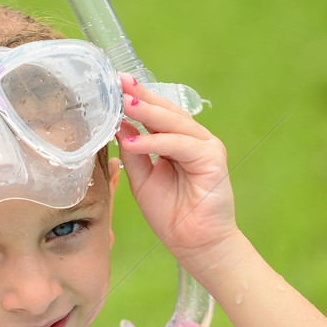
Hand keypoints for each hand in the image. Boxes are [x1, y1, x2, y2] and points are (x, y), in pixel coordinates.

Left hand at [116, 74, 237, 268]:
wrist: (195, 244)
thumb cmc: (171, 215)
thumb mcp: (142, 180)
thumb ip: (133, 152)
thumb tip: (118, 124)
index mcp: (176, 143)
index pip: (155, 115)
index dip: (135, 99)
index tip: (113, 84)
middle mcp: (192, 140)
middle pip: (165, 111)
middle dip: (140, 96)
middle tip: (118, 82)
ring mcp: (205, 146)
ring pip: (174, 123)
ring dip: (147, 113)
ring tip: (122, 104)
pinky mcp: (213, 158)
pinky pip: (180, 144)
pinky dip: (155, 142)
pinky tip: (133, 141)